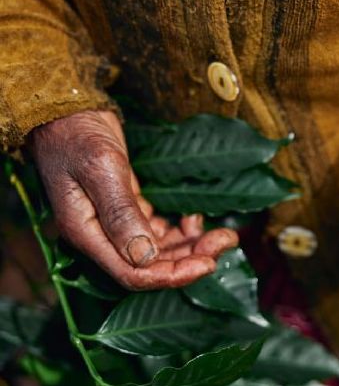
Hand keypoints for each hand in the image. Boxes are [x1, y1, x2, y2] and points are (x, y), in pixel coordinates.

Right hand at [29, 110, 237, 289]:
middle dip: (191, 259)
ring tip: (224, 235)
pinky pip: (159, 233)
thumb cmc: (76, 134)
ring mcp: (116, 225)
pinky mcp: (129, 210)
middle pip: (152, 265)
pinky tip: (195, 219)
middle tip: (225, 242)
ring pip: (160, 250)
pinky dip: (182, 231)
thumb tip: (144, 257)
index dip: (172, 275)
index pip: (132, 274)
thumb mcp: (101, 169)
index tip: (208, 265)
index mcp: (87, 234)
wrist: (66, 110)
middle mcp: (102, 236)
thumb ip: (121, 212)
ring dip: (192, 247)